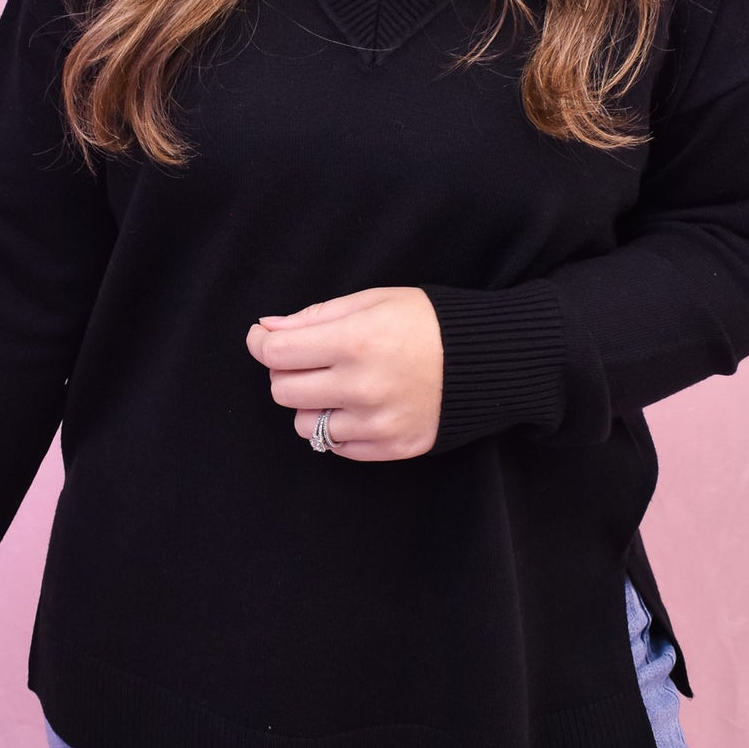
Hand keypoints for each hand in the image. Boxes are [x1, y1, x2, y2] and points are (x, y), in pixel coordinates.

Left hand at [245, 286, 443, 460]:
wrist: (487, 358)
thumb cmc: (427, 321)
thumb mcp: (372, 300)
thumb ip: (315, 316)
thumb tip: (268, 329)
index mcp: (354, 341)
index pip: (277, 352)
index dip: (261, 343)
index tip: (263, 338)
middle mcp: (362, 386)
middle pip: (283, 391)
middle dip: (286, 372)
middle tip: (308, 359)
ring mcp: (378, 422)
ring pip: (304, 425)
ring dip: (310, 405)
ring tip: (338, 386)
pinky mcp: (393, 447)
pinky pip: (337, 447)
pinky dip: (338, 427)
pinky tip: (358, 406)